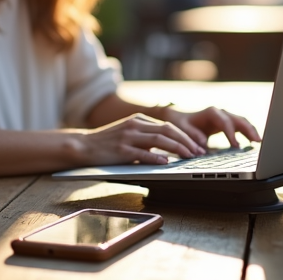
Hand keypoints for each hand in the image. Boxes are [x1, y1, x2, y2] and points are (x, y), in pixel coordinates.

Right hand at [75, 113, 206, 165]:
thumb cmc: (108, 143)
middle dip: (186, 141)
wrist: (84, 146)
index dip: (185, 136)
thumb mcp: (130, 134)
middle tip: (199, 152)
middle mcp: (135, 125)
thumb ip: (147, 137)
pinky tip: (166, 162)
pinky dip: (156, 157)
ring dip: (177, 148)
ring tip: (189, 156)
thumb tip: (169, 148)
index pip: (168, 126)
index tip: (197, 145)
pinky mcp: (120, 150)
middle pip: (167, 130)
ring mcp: (127, 137)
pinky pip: (142, 153)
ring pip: (159, 139)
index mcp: (139, 119)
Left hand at [159, 107, 261, 148]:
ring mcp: (224, 117)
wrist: (180, 117)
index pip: (225, 122)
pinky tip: (254, 141)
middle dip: (248, 130)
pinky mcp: (227, 122)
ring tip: (259, 142)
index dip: (232, 134)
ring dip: (251, 131)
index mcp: (211, 112)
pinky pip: (240, 126)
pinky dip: (247, 132)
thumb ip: (192, 136)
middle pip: (238, 119)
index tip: (236, 146)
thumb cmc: (181, 123)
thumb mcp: (183, 129)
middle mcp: (220, 112)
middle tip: (257, 141)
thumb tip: (203, 144)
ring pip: (242, 122)